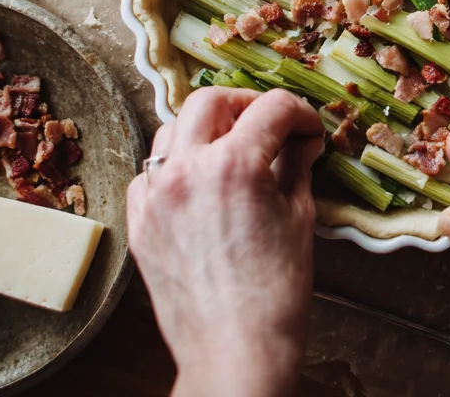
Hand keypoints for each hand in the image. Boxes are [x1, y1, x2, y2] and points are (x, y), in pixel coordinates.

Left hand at [128, 87, 323, 396]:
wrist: (236, 351)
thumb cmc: (275, 293)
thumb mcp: (300, 216)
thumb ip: (296, 165)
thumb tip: (301, 141)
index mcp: (235, 166)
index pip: (272, 108)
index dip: (301, 113)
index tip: (309, 129)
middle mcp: (187, 171)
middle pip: (211, 100)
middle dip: (246, 105)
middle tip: (270, 124)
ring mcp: (156, 196)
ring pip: (173, 131)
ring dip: (206, 130)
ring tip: (232, 150)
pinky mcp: (140, 223)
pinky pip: (149, 174)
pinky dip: (175, 168)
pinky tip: (199, 185)